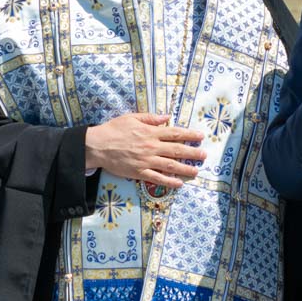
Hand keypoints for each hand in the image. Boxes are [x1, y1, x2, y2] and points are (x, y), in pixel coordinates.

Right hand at [85, 113, 206, 187]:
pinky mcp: (139, 172)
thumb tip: (166, 117)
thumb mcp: (132, 118)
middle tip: (204, 155)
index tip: (200, 136)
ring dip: (185, 169)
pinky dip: (169, 181)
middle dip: (192, 153)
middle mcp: (151, 147)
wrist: (97, 146)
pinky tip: (179, 183)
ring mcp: (146, 161)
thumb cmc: (113, 129)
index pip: (175, 133)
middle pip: (177, 150)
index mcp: (150, 132)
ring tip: (196, 171)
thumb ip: (151, 118)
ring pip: (170, 165)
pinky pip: (157, 178)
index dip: (190, 135)